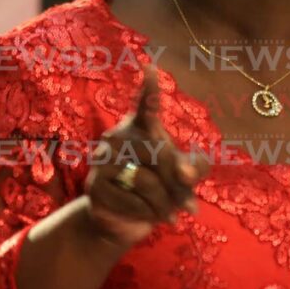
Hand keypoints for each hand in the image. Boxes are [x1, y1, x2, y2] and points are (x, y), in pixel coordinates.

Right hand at [83, 67, 208, 247]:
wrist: (123, 221)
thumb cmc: (158, 190)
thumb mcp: (183, 178)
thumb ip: (195, 169)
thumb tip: (189, 174)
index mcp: (141, 127)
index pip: (146, 105)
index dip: (149, 89)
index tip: (151, 67)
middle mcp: (118, 137)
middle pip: (159, 154)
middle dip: (178, 183)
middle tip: (192, 208)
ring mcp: (102, 160)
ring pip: (145, 180)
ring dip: (165, 204)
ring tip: (172, 216)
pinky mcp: (95, 185)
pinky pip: (130, 200)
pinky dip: (146, 214)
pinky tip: (150, 218)